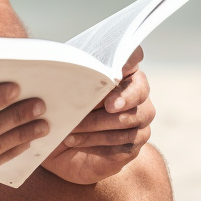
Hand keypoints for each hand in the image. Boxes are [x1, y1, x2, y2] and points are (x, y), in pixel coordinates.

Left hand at [41, 46, 154, 184]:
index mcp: (118, 70)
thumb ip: (71, 76)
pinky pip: (125, 144)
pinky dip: (98, 144)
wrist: (61, 141)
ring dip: (99, 128)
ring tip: (71, 131)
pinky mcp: (135, 141)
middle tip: (108, 106)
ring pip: (131, 120)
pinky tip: (77, 142)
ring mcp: (140, 117)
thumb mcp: (61, 89)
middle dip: (124, 99)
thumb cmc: (62, 106)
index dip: (130, 59)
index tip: (117, 69)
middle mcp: (136, 91)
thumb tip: (71, 68)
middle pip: (140, 92)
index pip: (133, 56)